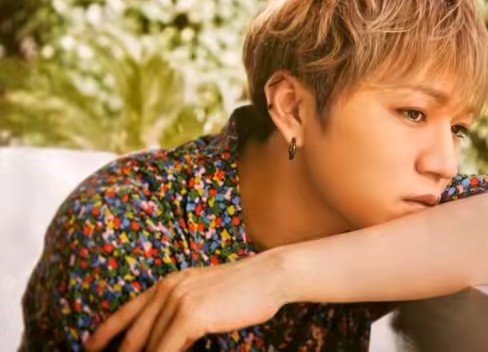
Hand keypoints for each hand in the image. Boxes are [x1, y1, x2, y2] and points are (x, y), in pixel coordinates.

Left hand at [84, 249, 287, 351]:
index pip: (126, 312)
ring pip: (149, 348)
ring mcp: (177, 301)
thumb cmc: (239, 289)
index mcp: (167, 283)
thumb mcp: (202, 297)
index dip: (104, 333)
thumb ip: (180, 316)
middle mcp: (166, 290)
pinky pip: (167, 351)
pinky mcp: (191, 314)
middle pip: (132, 337)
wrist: (266, 276)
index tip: (89, 348)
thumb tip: (165, 343)